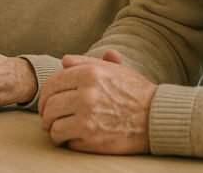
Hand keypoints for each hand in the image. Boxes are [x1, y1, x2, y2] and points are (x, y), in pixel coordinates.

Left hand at [38, 50, 155, 153]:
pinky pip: (66, 140)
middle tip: (49, 119)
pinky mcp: (92, 139)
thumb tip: (63, 61)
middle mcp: (86, 94)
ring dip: (54, 129)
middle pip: (50, 105)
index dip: (45, 95)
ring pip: (53, 125)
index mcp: (89, 74)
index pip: (52, 84)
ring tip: (59, 130)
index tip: (47, 103)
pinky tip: (73, 138)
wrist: (157, 118)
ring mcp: (88, 118)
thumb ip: (86, 63)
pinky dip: (66, 141)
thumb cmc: (135, 93)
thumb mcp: (113, 70)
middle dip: (46, 114)